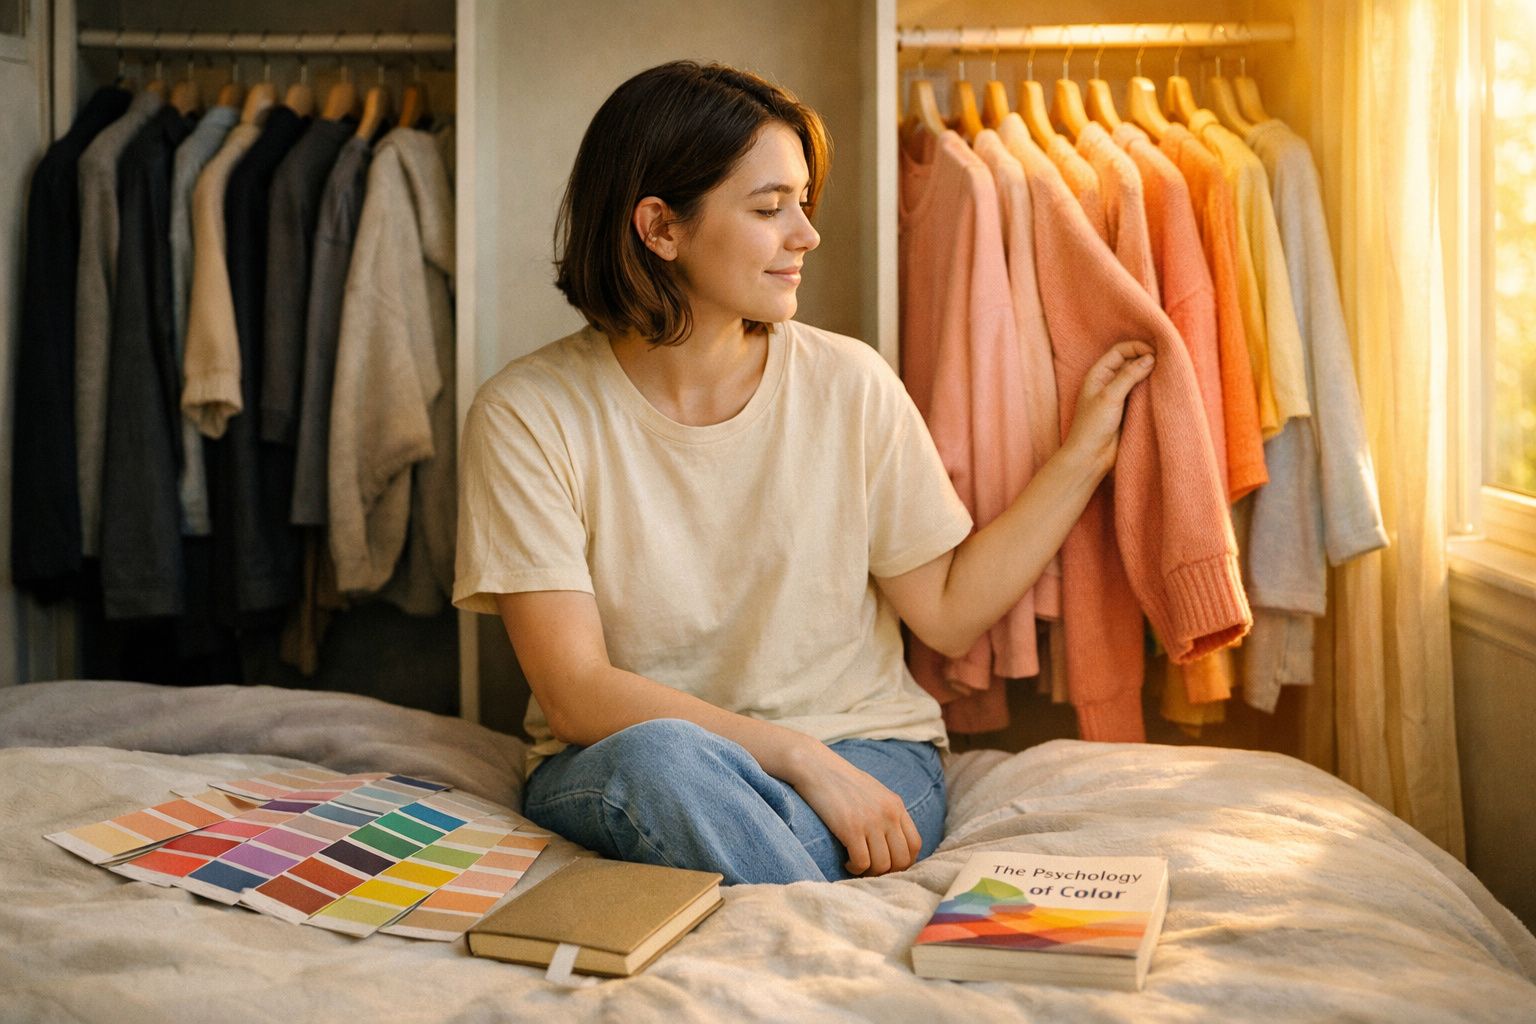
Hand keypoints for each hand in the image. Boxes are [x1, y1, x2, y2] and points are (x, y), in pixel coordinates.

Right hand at [784, 743, 921, 876]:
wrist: (816, 767)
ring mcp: (871, 821)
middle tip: (872, 869)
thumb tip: (893, 842)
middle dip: (887, 871)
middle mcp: (888, 814)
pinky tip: (846, 861)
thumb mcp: (874, 792)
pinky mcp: (851, 828)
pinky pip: (862, 863)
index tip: (889, 865)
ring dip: (869, 872)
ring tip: (857, 865)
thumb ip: (887, 813)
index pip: (915, 844)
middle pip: (902, 859)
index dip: (905, 862)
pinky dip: (855, 868)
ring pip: (882, 865)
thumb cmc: (842, 781)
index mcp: (896, 805)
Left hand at [1064, 340, 1154, 477]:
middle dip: (1146, 358)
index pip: (1120, 351)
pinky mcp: (1127, 409)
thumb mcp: (1110, 396)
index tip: (1155, 353)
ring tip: (1167, 373)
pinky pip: (1141, 393)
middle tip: (1166, 361)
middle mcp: (1108, 381)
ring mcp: (1118, 395)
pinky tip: (1162, 388)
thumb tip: (1150, 358)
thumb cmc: (1093, 425)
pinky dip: (1151, 388)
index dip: (1137, 348)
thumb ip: (1129, 376)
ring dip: (1150, 374)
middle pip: (1130, 361)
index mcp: (1098, 374)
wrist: (1091, 456)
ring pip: (1137, 377)